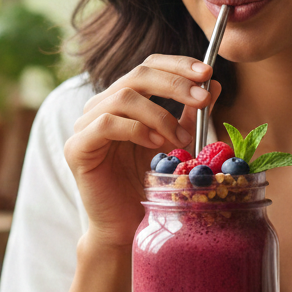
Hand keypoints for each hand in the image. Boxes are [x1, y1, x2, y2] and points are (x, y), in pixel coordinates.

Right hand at [64, 55, 221, 248]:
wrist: (125, 226)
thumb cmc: (148, 184)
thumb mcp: (176, 143)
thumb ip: (190, 114)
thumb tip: (214, 85)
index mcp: (123, 100)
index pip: (149, 66)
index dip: (178, 65)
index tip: (208, 73)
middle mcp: (101, 106)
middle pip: (138, 75)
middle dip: (175, 84)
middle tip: (202, 100)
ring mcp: (85, 125)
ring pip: (124, 97)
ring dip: (161, 114)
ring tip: (181, 139)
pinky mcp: (77, 147)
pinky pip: (106, 123)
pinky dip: (136, 129)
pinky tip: (155, 145)